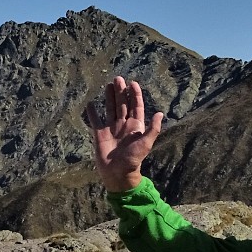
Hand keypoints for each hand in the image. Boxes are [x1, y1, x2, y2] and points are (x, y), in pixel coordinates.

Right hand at [84, 76, 163, 192]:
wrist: (118, 173)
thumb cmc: (134, 159)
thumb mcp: (145, 143)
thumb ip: (153, 129)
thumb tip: (161, 113)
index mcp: (135, 126)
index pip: (135, 106)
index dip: (135, 95)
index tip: (133, 83)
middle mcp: (123, 125)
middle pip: (122, 104)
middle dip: (121, 91)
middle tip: (118, 78)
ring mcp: (111, 129)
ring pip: (110, 109)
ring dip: (109, 97)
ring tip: (108, 85)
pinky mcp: (99, 134)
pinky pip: (95, 120)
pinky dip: (93, 112)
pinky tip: (91, 104)